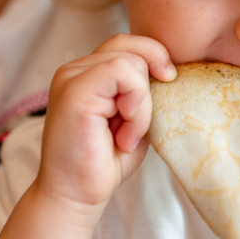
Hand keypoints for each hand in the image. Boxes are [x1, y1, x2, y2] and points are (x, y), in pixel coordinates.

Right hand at [22, 34, 175, 232]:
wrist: (76, 196)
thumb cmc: (105, 160)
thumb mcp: (133, 115)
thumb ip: (143, 88)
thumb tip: (167, 67)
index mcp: (87, 71)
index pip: (127, 42)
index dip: (154, 56)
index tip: (168, 82)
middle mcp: (75, 69)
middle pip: (132, 48)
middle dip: (147, 88)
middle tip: (135, 128)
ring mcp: (71, 77)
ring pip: (131, 62)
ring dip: (142, 104)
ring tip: (126, 136)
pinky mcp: (74, 91)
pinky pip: (122, 73)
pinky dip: (136, 105)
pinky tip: (124, 135)